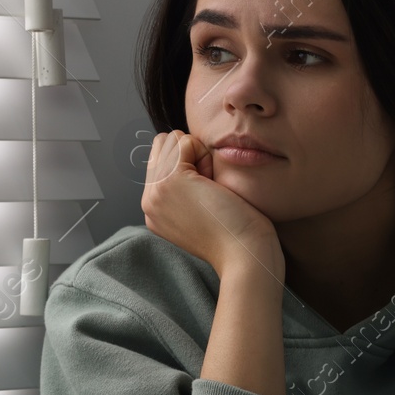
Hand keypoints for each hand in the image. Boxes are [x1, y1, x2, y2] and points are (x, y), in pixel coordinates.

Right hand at [141, 130, 282, 279]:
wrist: (245, 254)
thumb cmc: (237, 232)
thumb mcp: (201, 206)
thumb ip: (185, 185)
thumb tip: (183, 147)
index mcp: (155, 209)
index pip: (161, 159)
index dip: (189, 163)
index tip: (207, 194)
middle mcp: (149, 201)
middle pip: (162, 145)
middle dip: (191, 155)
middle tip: (210, 188)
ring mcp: (155, 192)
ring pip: (171, 140)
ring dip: (198, 156)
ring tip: (211, 188)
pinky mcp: (169, 181)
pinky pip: (184, 141)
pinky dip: (205, 155)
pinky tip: (213, 184)